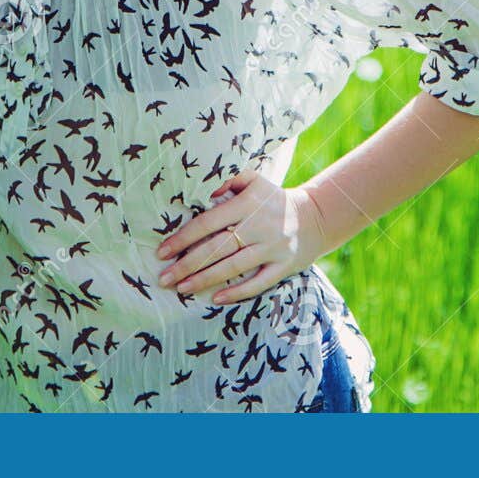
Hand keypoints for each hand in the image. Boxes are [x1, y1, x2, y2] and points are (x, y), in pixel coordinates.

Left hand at [152, 172, 329, 304]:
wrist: (315, 216)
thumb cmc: (271, 199)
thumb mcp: (252, 180)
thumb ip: (227, 178)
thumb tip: (200, 188)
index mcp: (248, 203)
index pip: (209, 221)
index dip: (184, 237)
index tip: (163, 251)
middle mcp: (260, 226)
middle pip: (218, 248)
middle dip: (188, 264)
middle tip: (164, 278)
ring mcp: (273, 248)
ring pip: (234, 267)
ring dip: (205, 279)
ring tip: (181, 288)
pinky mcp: (284, 266)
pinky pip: (259, 283)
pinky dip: (238, 292)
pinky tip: (216, 299)